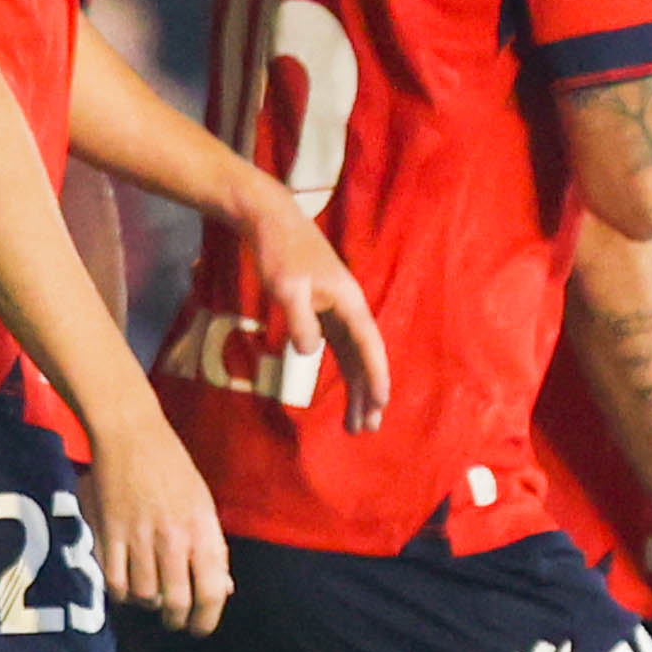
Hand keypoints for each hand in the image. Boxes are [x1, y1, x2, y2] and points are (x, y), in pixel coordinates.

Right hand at [89, 401, 232, 633]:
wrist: (131, 436)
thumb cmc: (173, 468)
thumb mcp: (203, 506)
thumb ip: (212, 548)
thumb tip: (222, 587)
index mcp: (202, 530)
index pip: (211, 590)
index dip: (207, 618)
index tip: (200, 629)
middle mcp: (173, 538)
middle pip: (176, 599)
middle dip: (176, 619)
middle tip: (174, 622)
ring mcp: (139, 537)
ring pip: (143, 593)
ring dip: (147, 604)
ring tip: (148, 600)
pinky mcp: (109, 532)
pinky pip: (113, 578)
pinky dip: (119, 592)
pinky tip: (124, 588)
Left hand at [239, 182, 388, 433]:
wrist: (271, 222)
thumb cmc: (279, 252)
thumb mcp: (286, 287)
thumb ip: (299, 319)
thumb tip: (310, 352)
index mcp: (349, 303)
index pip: (368, 347)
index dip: (376, 377)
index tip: (380, 405)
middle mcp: (350, 308)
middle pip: (365, 357)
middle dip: (368, 394)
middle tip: (367, 429)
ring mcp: (337, 308)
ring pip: (354, 355)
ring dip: (358, 387)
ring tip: (358, 421)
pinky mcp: (323, 308)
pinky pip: (341, 346)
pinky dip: (344, 368)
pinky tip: (344, 389)